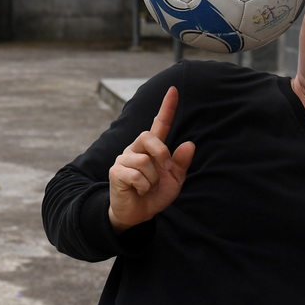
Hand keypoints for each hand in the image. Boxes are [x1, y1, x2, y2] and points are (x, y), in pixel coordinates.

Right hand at [107, 86, 194, 232]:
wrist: (138, 214)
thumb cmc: (155, 194)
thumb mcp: (174, 181)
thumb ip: (180, 163)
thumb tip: (189, 144)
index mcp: (152, 148)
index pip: (160, 124)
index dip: (167, 107)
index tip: (174, 90)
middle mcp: (136, 148)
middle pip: (148, 136)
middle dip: (161, 153)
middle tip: (166, 171)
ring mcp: (124, 158)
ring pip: (145, 161)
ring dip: (153, 179)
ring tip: (148, 187)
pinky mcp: (116, 171)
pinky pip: (137, 175)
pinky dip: (144, 187)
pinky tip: (138, 190)